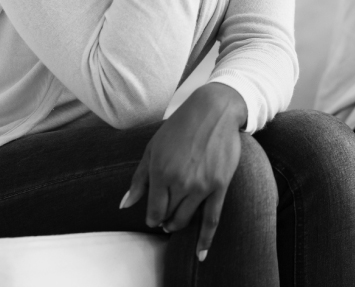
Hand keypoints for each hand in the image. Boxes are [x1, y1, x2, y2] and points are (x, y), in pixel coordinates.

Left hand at [120, 84, 245, 260]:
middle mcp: (180, 182)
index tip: (156, 214)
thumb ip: (139, 179)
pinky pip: (212, 219)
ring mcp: (201, 185)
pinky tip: (200, 253)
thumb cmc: (181, 126)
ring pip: (186, 219)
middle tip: (167, 215)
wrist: (215, 110)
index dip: (153, 216)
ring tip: (177, 220)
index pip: (153, 210)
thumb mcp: (154, 147)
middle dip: (165, 219)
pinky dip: (205, 239)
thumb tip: (125, 206)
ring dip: (178, 223)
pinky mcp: (220, 185)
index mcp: (161, 172)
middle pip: (169, 216)